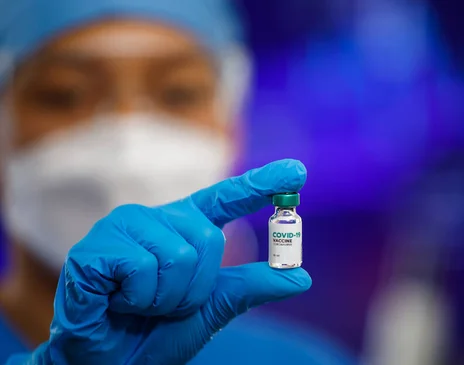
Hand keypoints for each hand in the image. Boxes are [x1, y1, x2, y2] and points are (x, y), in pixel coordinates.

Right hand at [27, 159, 310, 364]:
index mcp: (183, 228)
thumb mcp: (211, 309)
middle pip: (208, 240)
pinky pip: (143, 269)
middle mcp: (156, 219)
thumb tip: (301, 278)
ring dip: (166, 298)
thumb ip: (250, 287)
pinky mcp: (96, 248)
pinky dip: (138, 299)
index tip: (297, 171)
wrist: (109, 363)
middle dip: (195, 289)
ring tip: (137, 303)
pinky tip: (116, 301)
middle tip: (164, 303)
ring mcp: (124, 228)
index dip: (260, 184)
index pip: (226, 198)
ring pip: (179, 257)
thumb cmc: (155, 332)